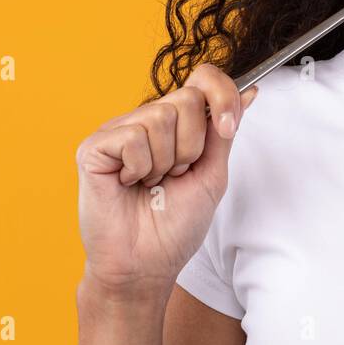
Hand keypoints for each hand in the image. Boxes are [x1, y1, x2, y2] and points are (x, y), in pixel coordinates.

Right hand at [76, 63, 258, 299]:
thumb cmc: (175, 226)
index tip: (228, 128)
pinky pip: (133, 137)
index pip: (202, 79)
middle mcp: (146, 120)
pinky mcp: (94, 147)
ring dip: (166, 161)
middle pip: (188, 97)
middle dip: (193, 144)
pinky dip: (140, 167)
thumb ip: (225, 131)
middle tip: (175, 174)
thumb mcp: (212, 172)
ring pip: (162, 115)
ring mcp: (118, 131)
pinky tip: (129, 184)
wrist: (146, 265)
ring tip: (151, 183)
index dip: (222, 95)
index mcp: (175, 124)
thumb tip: (250, 91)